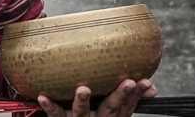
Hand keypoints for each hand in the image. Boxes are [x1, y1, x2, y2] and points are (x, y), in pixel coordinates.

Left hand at [38, 79, 156, 116]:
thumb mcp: (116, 115)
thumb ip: (130, 101)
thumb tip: (151, 87)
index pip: (127, 106)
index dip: (137, 95)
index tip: (144, 82)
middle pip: (110, 109)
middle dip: (120, 96)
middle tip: (128, 82)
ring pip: (82, 113)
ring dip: (83, 101)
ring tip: (83, 89)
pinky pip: (55, 115)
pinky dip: (50, 106)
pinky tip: (43, 96)